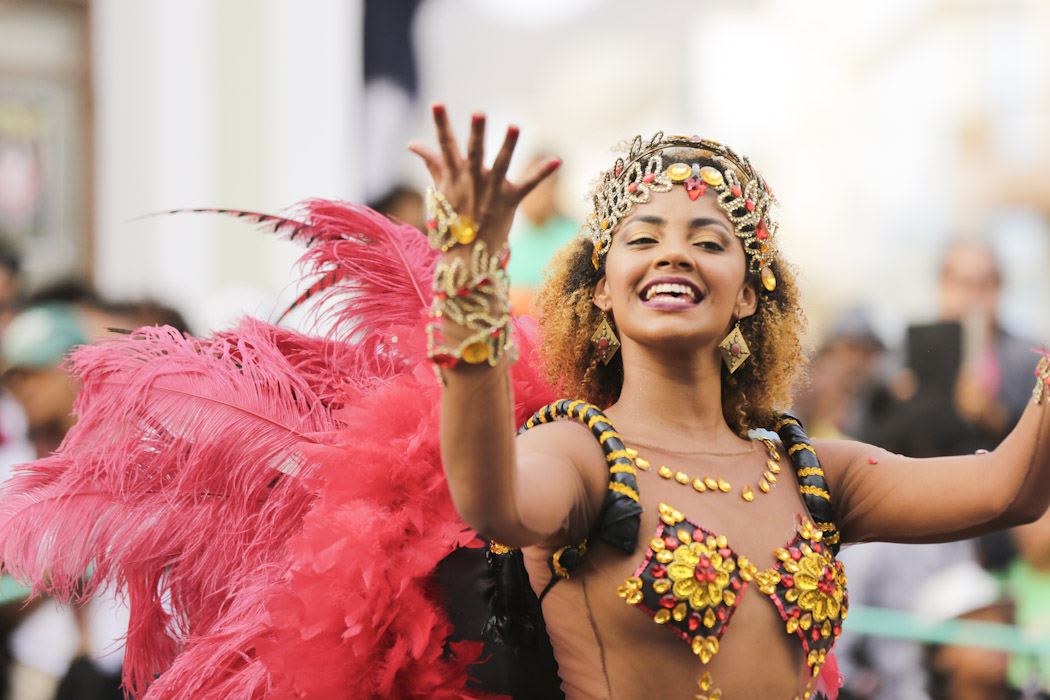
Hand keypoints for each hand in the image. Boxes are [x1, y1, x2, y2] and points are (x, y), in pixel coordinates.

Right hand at [407, 104, 560, 245]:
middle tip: (478, 112)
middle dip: (476, 133)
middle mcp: (473, 181)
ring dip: (509, 146)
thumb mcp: (440, 189)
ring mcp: (492, 191)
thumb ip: (431, 162)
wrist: (467, 254)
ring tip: (515, 126)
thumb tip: (412, 143)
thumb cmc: (453, 217)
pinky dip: (543, 173)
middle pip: (474, 153)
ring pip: (501, 165)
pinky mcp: (510, 201)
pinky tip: (558, 159)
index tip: (436, 103)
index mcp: (454, 175)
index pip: (445, 145)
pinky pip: (528, 184)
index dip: (440, 124)